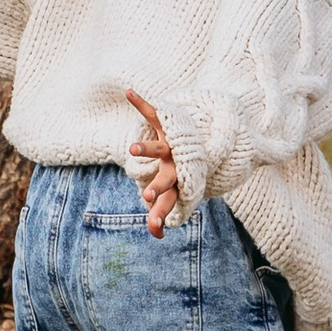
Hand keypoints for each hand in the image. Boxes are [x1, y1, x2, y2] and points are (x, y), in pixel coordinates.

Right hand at [125, 89, 182, 232]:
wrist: (202, 138)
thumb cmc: (181, 170)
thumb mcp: (174, 192)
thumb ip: (162, 216)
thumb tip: (159, 237)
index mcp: (176, 182)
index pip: (169, 202)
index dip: (161, 214)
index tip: (155, 228)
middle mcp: (174, 165)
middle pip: (165, 178)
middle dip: (157, 186)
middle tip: (147, 197)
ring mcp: (170, 144)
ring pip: (159, 147)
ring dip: (147, 149)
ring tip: (133, 148)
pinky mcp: (166, 125)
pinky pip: (153, 113)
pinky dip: (142, 103)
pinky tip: (129, 92)